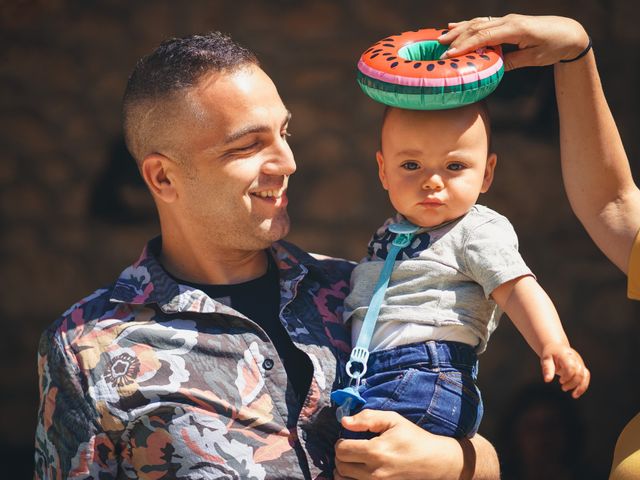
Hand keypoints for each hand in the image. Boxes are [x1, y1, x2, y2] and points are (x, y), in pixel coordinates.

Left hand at [334, 410, 475, 479]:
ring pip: (343, 479)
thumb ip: (367, 418)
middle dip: (342, 455)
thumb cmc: (413, 438)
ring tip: (356, 460)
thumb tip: (344, 421)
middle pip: (340, 466)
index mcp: (376, 451)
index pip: (341, 450)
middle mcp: (374, 472)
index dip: (341, 441)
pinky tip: (358, 471)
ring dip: (344, 469)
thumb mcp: (393, 420)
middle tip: (352, 448)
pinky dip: (351, 479)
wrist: (435, 462)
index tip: (349, 438)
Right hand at [438, 14, 589, 69]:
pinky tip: (454, 26)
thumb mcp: (534, 58)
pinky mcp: (505, 22)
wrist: (568, 32)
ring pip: (477, 23)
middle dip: (457, 39)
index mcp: (516, 29)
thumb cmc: (554, 47)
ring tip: (441, 38)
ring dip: (458, 31)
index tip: (450, 55)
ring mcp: (506, 20)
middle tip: (439, 50)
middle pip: (477, 28)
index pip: (485, 36)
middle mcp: (509, 21)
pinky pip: (483, 22)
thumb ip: (512, 61)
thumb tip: (492, 68)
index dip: (466, 46)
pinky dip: (467, 25)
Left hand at [540, 342, 589, 397]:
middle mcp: (575, 358)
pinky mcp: (582, 367)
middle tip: (563, 388)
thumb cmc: (550, 354)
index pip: (572, 367)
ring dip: (580, 387)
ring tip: (573, 395)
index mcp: (566, 355)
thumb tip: (547, 380)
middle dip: (572, 383)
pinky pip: (586, 377)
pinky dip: (583, 386)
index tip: (560, 381)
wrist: (556, 347)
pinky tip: (577, 393)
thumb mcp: (545, 359)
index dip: (568, 377)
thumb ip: (547, 369)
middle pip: (579, 373)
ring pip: (585, 376)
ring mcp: (580, 363)